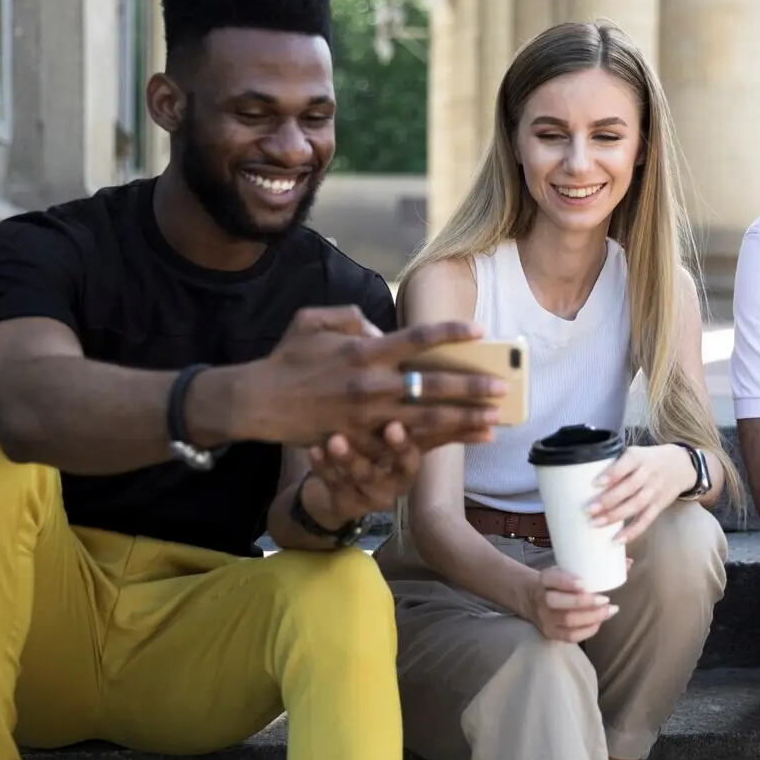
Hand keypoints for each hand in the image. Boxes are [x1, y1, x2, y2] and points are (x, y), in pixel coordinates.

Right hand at [250, 306, 506, 448]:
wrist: (257, 401)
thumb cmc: (287, 358)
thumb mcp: (312, 321)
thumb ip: (350, 316)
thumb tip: (380, 328)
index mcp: (365, 350)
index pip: (418, 337)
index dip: (452, 332)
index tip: (480, 330)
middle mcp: (371, 383)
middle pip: (433, 385)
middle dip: (472, 387)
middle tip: (501, 388)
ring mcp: (367, 416)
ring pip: (426, 420)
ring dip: (464, 420)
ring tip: (493, 421)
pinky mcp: (360, 440)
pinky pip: (404, 443)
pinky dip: (434, 443)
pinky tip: (460, 442)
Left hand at [300, 421, 420, 526]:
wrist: (337, 491)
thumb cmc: (365, 453)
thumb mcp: (379, 440)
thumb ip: (389, 420)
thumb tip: (395, 386)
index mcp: (408, 466)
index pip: (414, 454)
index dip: (405, 443)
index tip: (395, 424)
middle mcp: (396, 485)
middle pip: (396, 470)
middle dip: (388, 449)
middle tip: (383, 428)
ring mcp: (372, 498)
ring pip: (363, 477)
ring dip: (350, 457)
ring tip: (335, 439)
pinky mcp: (347, 506)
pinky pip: (335, 485)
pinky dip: (324, 467)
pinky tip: (315, 449)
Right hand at [521, 565, 623, 642]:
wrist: (533, 599)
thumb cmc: (560, 581)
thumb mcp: (568, 568)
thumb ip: (595, 565)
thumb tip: (629, 562)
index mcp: (544, 579)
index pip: (550, 578)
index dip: (566, 581)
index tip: (584, 583)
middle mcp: (542, 599)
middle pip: (558, 602)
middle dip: (584, 602)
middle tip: (605, 599)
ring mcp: (545, 619)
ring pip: (567, 620)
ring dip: (591, 616)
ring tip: (609, 611)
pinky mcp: (551, 633)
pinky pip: (570, 636)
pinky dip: (588, 630)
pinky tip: (600, 622)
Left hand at [587, 445, 697, 544]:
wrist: (680, 466)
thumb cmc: (647, 460)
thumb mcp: (635, 454)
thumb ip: (617, 464)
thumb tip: (584, 479)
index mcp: (640, 457)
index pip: (627, 464)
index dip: (612, 474)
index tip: (595, 483)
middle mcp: (649, 474)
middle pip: (630, 488)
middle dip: (609, 500)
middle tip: (588, 509)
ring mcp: (655, 491)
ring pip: (636, 505)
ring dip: (615, 516)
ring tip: (595, 523)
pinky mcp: (659, 506)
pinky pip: (645, 521)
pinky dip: (631, 532)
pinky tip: (616, 540)